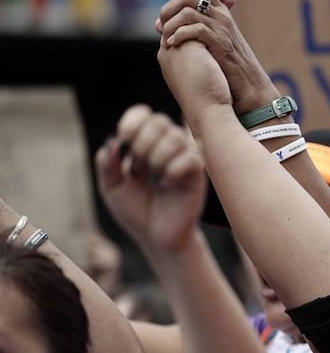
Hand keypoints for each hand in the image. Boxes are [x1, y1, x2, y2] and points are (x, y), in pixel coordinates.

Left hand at [96, 105, 206, 251]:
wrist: (156, 237)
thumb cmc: (138, 211)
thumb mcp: (112, 187)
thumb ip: (107, 165)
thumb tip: (112, 144)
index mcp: (149, 143)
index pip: (144, 114)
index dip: (132, 123)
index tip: (123, 144)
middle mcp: (170, 146)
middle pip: (159, 121)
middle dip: (141, 145)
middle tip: (138, 170)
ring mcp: (187, 158)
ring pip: (175, 138)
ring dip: (156, 159)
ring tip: (154, 178)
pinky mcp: (199, 174)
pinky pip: (188, 159)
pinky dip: (171, 171)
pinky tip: (167, 185)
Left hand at [153, 0, 274, 111]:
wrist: (249, 85)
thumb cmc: (226, 66)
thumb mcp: (207, 41)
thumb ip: (186, 28)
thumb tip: (158, 23)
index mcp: (220, 11)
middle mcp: (221, 15)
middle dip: (168, 4)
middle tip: (160, 20)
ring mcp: (222, 28)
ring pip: (189, 10)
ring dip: (171, 22)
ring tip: (165, 35)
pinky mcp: (221, 43)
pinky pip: (195, 29)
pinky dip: (179, 35)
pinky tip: (173, 44)